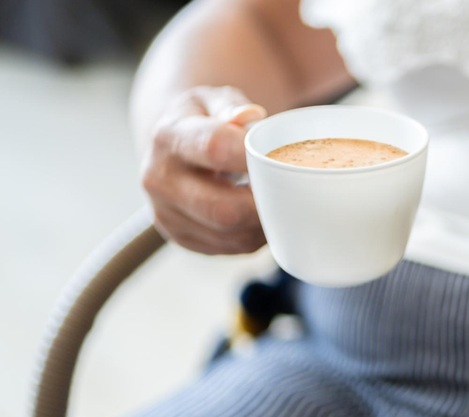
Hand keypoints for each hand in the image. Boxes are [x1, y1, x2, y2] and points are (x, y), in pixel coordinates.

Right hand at [142, 85, 267, 253]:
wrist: (171, 148)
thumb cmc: (203, 120)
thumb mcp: (213, 100)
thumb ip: (233, 106)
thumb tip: (252, 117)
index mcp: (169, 137)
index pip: (215, 148)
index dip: (254, 157)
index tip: (283, 159)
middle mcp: (160, 180)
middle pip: (222, 207)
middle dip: (264, 203)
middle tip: (293, 192)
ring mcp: (167, 215)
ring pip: (230, 233)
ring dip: (264, 222)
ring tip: (280, 202)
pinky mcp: (182, 238)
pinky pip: (231, 247)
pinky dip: (256, 235)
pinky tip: (263, 215)